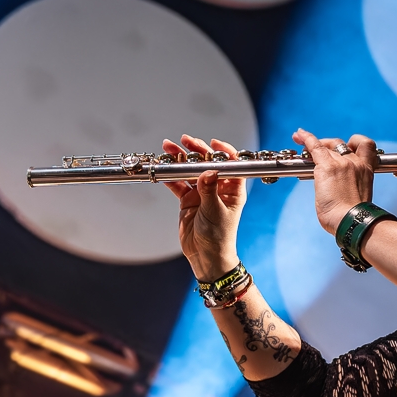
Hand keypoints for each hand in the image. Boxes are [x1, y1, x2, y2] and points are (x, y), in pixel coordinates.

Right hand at [162, 134, 245, 281]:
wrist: (206, 255)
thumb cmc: (219, 236)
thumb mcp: (215, 211)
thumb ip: (210, 190)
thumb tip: (208, 170)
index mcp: (233, 190)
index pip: (231, 165)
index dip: (224, 152)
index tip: (213, 144)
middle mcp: (218, 188)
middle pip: (208, 164)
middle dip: (197, 151)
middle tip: (185, 141)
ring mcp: (202, 193)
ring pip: (191, 172)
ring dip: (180, 160)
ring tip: (169, 148)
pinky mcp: (188, 200)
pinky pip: (178, 184)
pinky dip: (170, 176)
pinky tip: (163, 168)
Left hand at [292, 128, 378, 234]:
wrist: (351, 221)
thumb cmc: (353, 219)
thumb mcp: (357, 200)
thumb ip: (349, 189)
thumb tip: (336, 192)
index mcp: (366, 171)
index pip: (366, 146)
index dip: (355, 143)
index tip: (346, 147)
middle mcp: (356, 163)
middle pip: (340, 145)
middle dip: (328, 146)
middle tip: (317, 153)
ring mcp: (342, 163)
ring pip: (327, 146)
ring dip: (315, 144)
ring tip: (303, 146)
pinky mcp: (327, 166)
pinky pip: (315, 146)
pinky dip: (306, 138)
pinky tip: (298, 135)